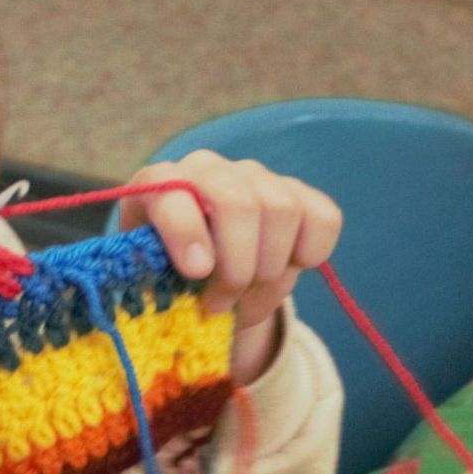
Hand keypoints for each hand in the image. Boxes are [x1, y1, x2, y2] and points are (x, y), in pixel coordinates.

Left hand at [117, 152, 341, 384]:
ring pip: (281, 210)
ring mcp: (257, 177)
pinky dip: (310, 253)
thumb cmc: (168, 271)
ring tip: (248, 300)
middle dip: (236, 266)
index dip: (186, 232)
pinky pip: (323, 218)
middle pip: (237, 202)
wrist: (203, 263)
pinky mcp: (300, 193)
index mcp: (160, 184)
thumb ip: (156, 285)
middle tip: (220, 304)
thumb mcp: (149, 279)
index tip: (196, 273)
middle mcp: (209, 169)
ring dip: (269, 270)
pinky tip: (286, 269)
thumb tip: (181, 303)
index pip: (172, 193)